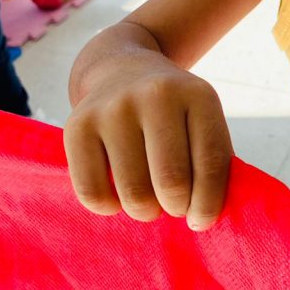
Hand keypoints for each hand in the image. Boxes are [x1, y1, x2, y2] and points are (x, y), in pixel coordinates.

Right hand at [64, 57, 232, 229]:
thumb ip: (212, 165)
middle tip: (173, 205)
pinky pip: (92, 193)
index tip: (200, 219)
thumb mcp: (203, 122)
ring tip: (149, 200)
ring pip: (134, 193)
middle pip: (171, 183)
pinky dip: (109, 207)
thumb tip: (202, 218)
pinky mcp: (78, 124)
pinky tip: (117, 194)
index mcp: (199, 95)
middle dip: (176, 208)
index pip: (210, 165)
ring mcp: (114, 107)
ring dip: (145, 211)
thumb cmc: (172, 114)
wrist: (121, 69)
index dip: (208, 204)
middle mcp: (156, 95)